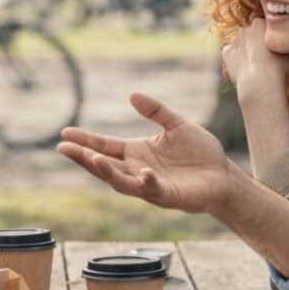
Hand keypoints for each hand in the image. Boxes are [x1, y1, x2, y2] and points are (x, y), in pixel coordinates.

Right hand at [57, 92, 238, 214]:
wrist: (224, 175)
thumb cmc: (199, 153)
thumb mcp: (176, 124)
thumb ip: (155, 111)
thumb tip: (131, 94)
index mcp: (135, 153)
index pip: (104, 146)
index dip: (85, 140)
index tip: (65, 134)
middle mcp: (136, 170)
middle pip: (104, 165)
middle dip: (84, 158)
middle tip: (64, 148)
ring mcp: (150, 185)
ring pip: (121, 181)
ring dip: (106, 171)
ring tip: (92, 158)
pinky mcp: (168, 196)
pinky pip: (153, 191)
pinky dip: (147, 183)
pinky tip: (144, 173)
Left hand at [221, 20, 288, 98]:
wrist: (259, 82)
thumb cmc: (280, 67)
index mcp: (261, 23)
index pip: (268, 27)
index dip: (274, 38)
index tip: (278, 49)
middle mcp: (245, 28)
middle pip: (254, 34)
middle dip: (260, 43)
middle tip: (269, 58)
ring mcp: (234, 41)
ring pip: (243, 44)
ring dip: (248, 51)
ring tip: (258, 65)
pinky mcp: (226, 53)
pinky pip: (231, 54)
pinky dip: (236, 59)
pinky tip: (246, 68)